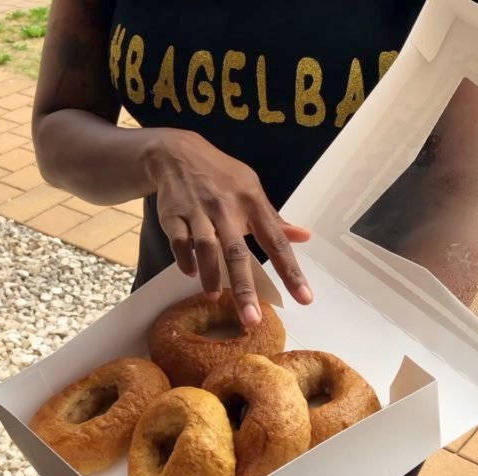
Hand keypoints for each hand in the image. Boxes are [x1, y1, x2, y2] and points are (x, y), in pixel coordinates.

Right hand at [145, 129, 312, 324]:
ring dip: (211, 276)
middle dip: (245, 288)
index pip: (276, 242)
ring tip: (216, 298)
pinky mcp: (173, 214)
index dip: (291, 272)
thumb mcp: (252, 189)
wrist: (178, 153)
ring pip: (206, 248)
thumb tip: (305, 236)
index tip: (304, 298)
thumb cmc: (221, 177)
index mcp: (252, 203)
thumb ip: (275, 219)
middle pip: (238, 252)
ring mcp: (198, 210)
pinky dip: (184, 259)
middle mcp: (227, 207)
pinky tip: (190, 274)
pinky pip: (179, 241)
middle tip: (252, 319)